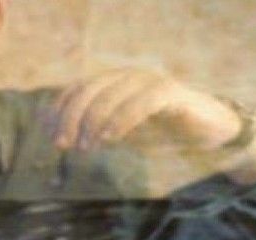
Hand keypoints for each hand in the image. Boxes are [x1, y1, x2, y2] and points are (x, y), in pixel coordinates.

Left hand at [44, 68, 242, 151]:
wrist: (206, 134)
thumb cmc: (159, 133)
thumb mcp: (119, 133)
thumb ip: (93, 131)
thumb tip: (60, 138)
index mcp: (111, 83)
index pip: (76, 90)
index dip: (58, 111)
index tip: (50, 135)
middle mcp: (127, 77)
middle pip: (88, 90)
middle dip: (70, 118)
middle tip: (63, 144)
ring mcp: (148, 81)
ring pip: (111, 95)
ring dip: (92, 122)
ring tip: (86, 147)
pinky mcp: (170, 92)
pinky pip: (141, 102)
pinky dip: (122, 119)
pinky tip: (109, 138)